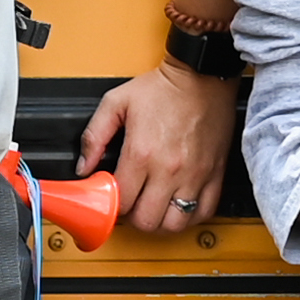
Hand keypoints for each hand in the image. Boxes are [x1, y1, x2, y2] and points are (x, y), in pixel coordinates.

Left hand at [78, 60, 236, 235]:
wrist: (202, 76)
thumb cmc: (163, 88)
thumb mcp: (116, 103)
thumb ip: (94, 137)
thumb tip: (84, 166)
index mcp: (142, 153)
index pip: (121, 201)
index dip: (111, 205)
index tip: (111, 197)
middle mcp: (169, 169)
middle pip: (147, 220)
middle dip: (134, 217)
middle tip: (131, 203)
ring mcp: (195, 175)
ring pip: (175, 224)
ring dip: (161, 222)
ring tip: (154, 207)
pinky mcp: (215, 175)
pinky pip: (204, 212)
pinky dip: (189, 217)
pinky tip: (178, 206)